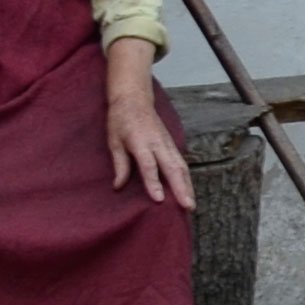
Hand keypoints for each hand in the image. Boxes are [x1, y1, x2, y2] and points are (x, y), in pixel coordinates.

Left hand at [106, 65, 192, 208]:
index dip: (153, 183)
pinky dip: (186, 178)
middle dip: (181, 188)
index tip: (159, 199)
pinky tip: (188, 190)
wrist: (134, 98)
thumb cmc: (120, 120)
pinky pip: (181, 162)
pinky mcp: (171, 144)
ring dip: (187, 185)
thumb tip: (118, 187)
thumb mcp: (114, 141)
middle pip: (172, 168)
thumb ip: (119, 164)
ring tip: (191, 204)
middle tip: (187, 206)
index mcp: (140, 142)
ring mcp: (167, 142)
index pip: (149, 166)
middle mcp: (158, 143)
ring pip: (181, 166)